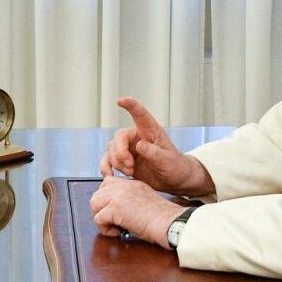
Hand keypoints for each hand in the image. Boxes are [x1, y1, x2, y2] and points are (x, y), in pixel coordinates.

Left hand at [89, 176, 189, 248]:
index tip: (111, 210)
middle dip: (101, 209)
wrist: (169, 222)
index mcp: (132, 184)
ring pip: (94, 204)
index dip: (106, 199)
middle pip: (98, 193)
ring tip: (114, 226)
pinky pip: (98, 219)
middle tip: (112, 221)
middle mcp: (123, 187)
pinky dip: (105, 229)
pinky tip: (117, 232)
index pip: (108, 184)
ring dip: (101, 218)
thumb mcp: (146, 201)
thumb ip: (132, 200)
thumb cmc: (163, 218)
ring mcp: (118, 196)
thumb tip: (119, 212)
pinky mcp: (115, 209)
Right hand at [99, 97, 213, 196]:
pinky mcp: (123, 161)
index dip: (130, 105)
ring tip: (130, 172)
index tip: (120, 101)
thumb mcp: (167, 160)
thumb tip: (139, 145)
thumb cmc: (174, 166)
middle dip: (120, 152)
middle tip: (130, 166)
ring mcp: (129, 149)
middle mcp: (137, 137)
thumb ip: (154, 153)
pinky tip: (110, 175)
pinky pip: (108, 161)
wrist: (172, 181)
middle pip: (119, 137)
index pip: (140, 114)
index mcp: (150, 131)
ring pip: (112, 150)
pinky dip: (106, 167)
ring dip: (117, 162)